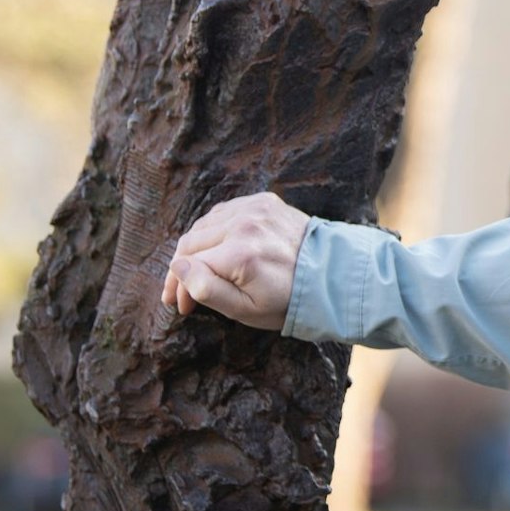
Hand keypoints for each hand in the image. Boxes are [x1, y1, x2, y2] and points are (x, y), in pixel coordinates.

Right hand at [163, 192, 311, 331]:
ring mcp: (255, 208)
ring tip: (201, 272)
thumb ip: (207, 289)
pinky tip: (219, 249)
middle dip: (182, 269)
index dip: (179, 287)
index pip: (187, 264)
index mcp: (239, 254)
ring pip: (203, 225)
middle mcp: (244, 225)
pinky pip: (224, 212)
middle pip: (190, 241)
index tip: (181, 305)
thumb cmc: (287, 299)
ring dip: (196, 248)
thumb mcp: (245, 309)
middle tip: (183, 292)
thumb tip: (179, 267)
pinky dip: (215, 229)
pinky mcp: (263, 201)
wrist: (331, 275)